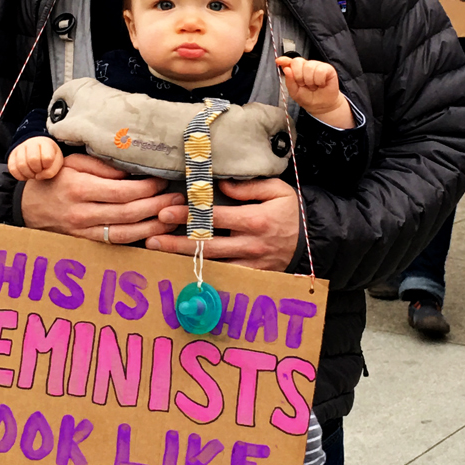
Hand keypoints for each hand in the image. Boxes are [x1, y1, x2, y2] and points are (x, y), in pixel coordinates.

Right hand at [8, 137, 64, 181]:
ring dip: (28, 174)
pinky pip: (12, 169)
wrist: (37, 148)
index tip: (47, 166)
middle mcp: (31, 143)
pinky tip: (25, 175)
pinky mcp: (11, 155)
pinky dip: (19, 176)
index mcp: (45, 143)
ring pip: (21, 165)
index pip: (46, 158)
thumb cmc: (49, 156)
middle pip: (32, 160)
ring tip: (33, 173)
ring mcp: (19, 148)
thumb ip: (51, 171)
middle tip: (39, 171)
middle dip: (37, 170)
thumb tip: (38, 176)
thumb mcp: (57, 162)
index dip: (47, 166)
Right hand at [20, 152, 169, 245]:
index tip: (162, 180)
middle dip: (157, 207)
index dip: (146, 187)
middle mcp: (81, 213)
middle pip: (128, 213)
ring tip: (173, 218)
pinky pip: (115, 243)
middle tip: (177, 200)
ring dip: (153, 227)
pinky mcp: (85, 243)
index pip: (121, 191)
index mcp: (79, 188)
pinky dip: (137, 239)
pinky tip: (154, 233)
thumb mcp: (72, 163)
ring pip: (125, 233)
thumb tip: (130, 173)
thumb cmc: (52, 180)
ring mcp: (83, 232)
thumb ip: (101, 167)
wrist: (25, 207)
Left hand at [146, 177, 299, 271]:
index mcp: (255, 220)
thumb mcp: (277, 191)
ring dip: (182, 259)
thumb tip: (222, 186)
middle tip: (151, 238)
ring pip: (211, 264)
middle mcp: (251, 245)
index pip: (214, 218)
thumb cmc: (290, 212)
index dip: (188, 216)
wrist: (312, 241)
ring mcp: (251, 265)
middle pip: (206, 245)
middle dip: (176, 242)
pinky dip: (201, 274)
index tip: (166, 213)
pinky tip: (180, 269)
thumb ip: (249, 187)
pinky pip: (222, 277)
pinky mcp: (251, 277)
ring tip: (158, 253)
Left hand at [277, 58, 351, 126]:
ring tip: (313, 86)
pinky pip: (320, 70)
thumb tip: (286, 69)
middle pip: (297, 62)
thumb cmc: (309, 98)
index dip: (284, 60)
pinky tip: (321, 84)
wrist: (322, 106)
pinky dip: (319, 81)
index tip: (278, 61)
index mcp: (297, 70)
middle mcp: (306, 65)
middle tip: (304, 85)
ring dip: (310, 81)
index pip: (290, 61)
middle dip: (298, 76)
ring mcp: (317, 65)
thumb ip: (289, 81)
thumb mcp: (295, 93)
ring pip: (309, 66)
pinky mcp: (328, 68)